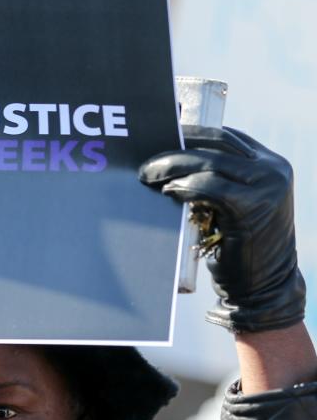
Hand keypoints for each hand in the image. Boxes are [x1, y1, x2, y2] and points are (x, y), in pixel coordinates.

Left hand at [139, 125, 305, 331]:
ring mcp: (268, 188)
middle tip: (146, 161)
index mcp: (270, 164)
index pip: (225, 136)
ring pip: (210, 162)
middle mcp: (273, 171)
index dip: (191, 131)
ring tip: (147, 174)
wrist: (262, 287)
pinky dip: (185, 185)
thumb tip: (171, 156)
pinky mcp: (253, 208)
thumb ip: (217, 178)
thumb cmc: (237, 246)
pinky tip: (167, 191)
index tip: (161, 134)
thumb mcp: (233, 203)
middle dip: (176, 148)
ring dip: (173, 165)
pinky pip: (211, 186)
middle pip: (216, 144)